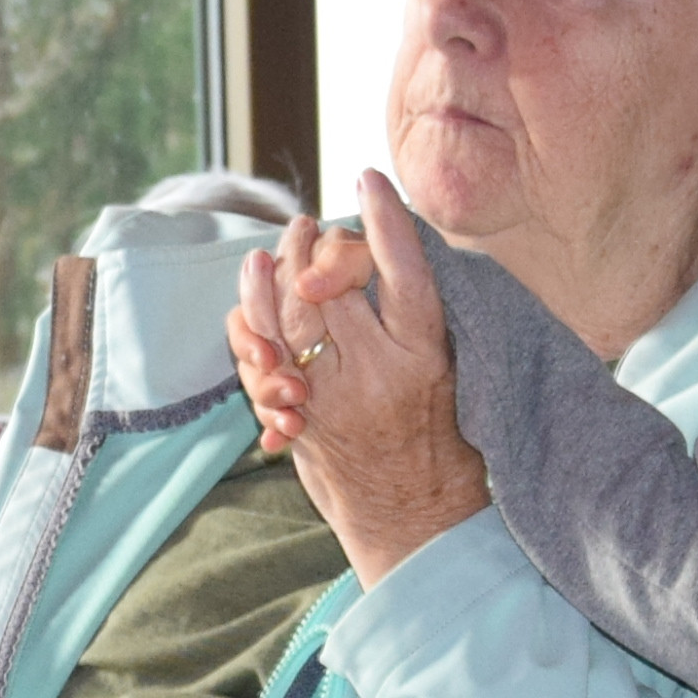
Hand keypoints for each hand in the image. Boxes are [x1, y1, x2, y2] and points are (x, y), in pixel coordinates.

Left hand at [235, 186, 497, 585]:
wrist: (419, 520)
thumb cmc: (440, 437)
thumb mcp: (445, 367)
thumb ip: (412, 311)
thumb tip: (381, 240)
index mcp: (428, 349)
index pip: (403, 267)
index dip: (383, 218)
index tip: (368, 176)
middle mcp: (381, 368)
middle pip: (331, 279)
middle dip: (312, 243)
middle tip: (306, 226)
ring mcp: (335, 394)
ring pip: (288, 312)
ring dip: (274, 271)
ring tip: (274, 250)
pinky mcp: (302, 416)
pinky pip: (262, 353)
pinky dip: (251, 319)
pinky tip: (253, 296)